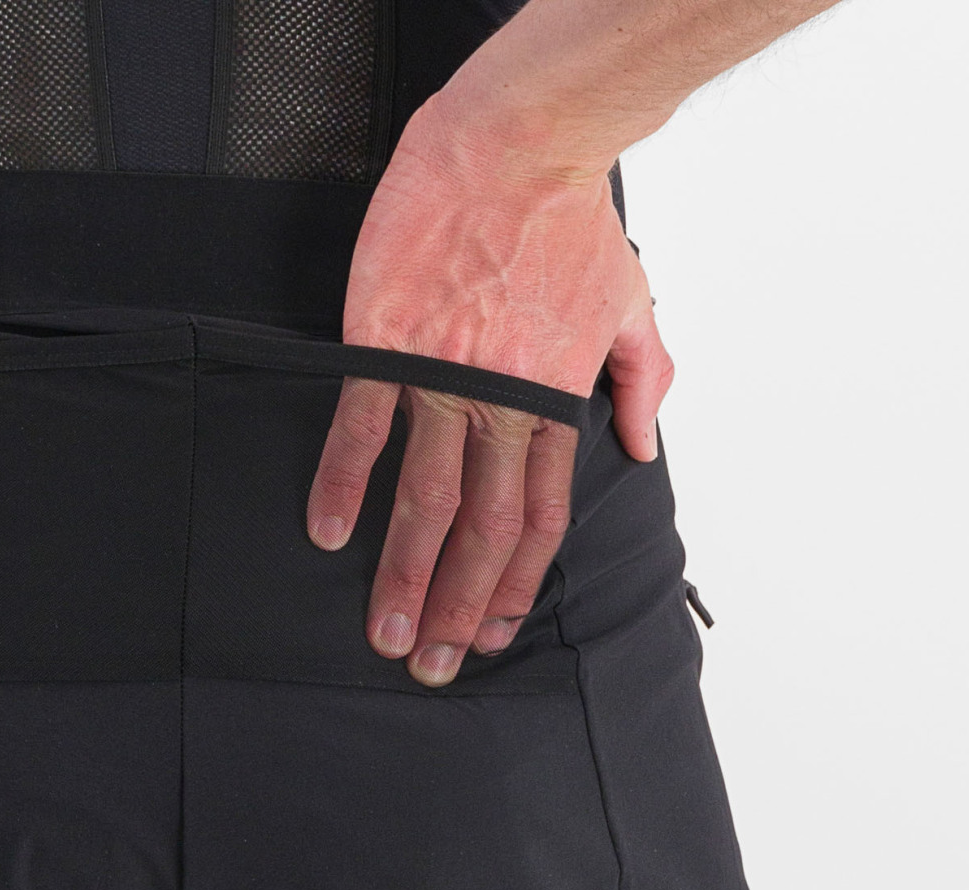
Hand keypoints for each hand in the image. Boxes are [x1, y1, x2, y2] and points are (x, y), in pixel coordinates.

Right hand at [306, 95, 673, 686]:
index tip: (491, 634)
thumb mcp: (630, 304)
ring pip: (427, 500)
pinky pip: (362, 430)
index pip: (541, 522)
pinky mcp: (389, 345)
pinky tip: (325, 532)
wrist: (517, 147)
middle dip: (458, 607)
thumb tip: (643, 446)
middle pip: (483, 532)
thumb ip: (642, 382)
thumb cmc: (570, 222)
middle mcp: (502, 408)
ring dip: (405, 574)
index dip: (515, 588)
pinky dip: (342, 485)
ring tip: (385, 631)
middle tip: (431, 664)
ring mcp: (443, 381)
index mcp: (555, 406)